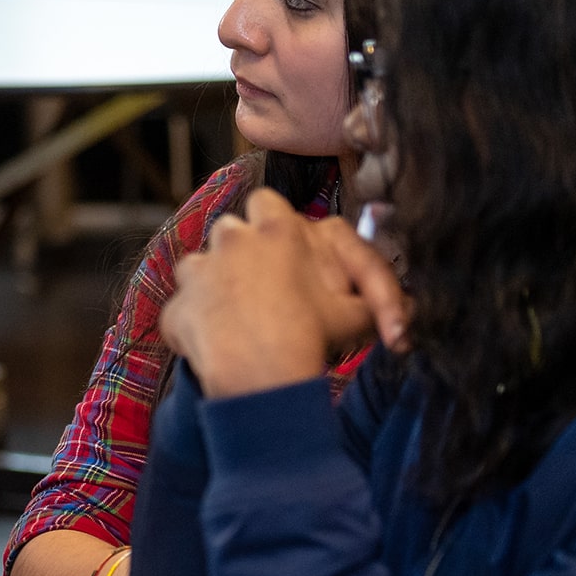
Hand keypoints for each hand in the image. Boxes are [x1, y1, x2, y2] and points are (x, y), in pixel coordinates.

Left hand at [162, 189, 408, 398]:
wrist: (262, 375)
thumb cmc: (313, 335)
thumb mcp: (358, 314)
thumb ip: (370, 297)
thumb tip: (399, 305)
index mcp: (275, 229)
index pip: (267, 201)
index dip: (272, 220)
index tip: (282, 247)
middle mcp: (230, 239)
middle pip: (230, 230)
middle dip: (242, 250)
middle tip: (263, 284)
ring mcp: (197, 271)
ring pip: (197, 265)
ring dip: (214, 283)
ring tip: (236, 315)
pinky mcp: (175, 307)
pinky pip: (181, 311)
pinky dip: (192, 325)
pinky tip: (212, 346)